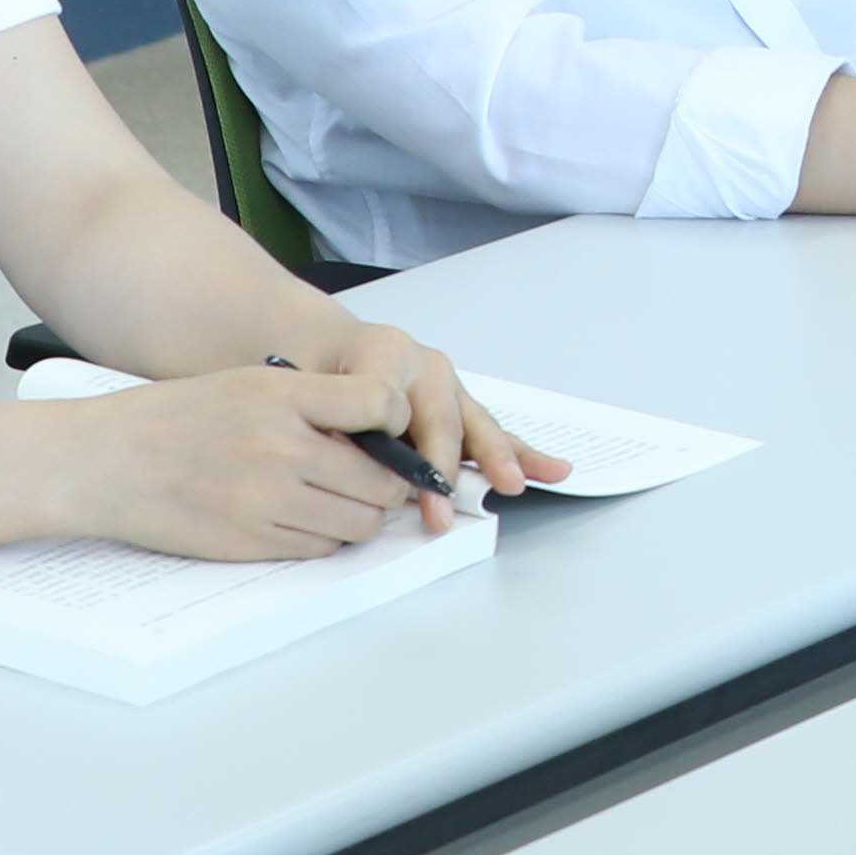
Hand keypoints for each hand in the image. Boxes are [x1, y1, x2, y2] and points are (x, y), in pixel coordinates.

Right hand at [53, 336, 535, 556]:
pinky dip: (325, 538)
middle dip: (390, 482)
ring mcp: (268, 502)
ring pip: (359, 523)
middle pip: (382, 480)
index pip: (379, 404)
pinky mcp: (253, 544)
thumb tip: (378, 423)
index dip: (396, 420)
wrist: (106, 463)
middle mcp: (282, 450)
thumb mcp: (247, 385)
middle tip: (379, 477)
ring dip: (362, 515)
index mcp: (282, 397)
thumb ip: (313, 402)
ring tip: (341, 499)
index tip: (392, 428)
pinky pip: (319, 549)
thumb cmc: (172, 419)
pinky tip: (304, 518)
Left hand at [276, 307, 556, 498]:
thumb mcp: (302, 383)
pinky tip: (553, 469)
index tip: (399, 487)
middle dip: (443, 468)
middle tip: (442, 508)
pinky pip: (492, 433)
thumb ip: (326, 417)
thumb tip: (347, 459)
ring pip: (476, 426)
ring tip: (513, 483)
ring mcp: (448, 387)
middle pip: (442, 419)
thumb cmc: (313, 367)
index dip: (395, 447)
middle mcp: (425, 365)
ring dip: (498, 458)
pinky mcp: (460, 408)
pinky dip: (519, 454)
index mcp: (385, 351)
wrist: (324, 346)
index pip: (394, 404)